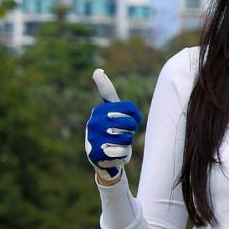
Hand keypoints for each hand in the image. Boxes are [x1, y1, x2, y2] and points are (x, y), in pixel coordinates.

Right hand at [86, 69, 141, 183]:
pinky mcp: (96, 154)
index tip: (128, 120)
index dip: (135, 117)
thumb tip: (97, 70)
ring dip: (127, 143)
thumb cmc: (112, 130)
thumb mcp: (112, 111)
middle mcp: (93, 123)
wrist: (103, 158)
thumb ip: (107, 92)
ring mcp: (93, 138)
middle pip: (129, 123)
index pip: (130, 109)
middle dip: (131, 130)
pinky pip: (122, 152)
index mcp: (100, 111)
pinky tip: (113, 154)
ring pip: (126, 139)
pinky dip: (122, 155)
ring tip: (117, 144)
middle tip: (124, 134)